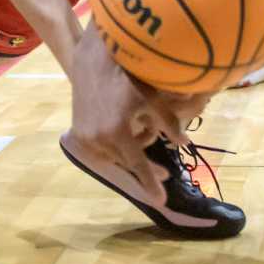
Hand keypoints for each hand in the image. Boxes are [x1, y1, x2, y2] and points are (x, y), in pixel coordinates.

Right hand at [65, 25, 191, 205]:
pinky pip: (102, 150)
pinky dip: (116, 147)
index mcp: (117, 131)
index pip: (138, 164)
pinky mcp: (78, 133)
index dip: (151, 183)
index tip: (161, 201)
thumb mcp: (150, 98)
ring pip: (114, 157)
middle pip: (127, 163)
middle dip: (147, 168)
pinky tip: (128, 134)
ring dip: (131, 153)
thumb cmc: (125, 76)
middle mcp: (99, 138)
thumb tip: (185, 142)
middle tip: (167, 174)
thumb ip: (168, 122)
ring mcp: (86, 138)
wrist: (92, 63)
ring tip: (146, 136)